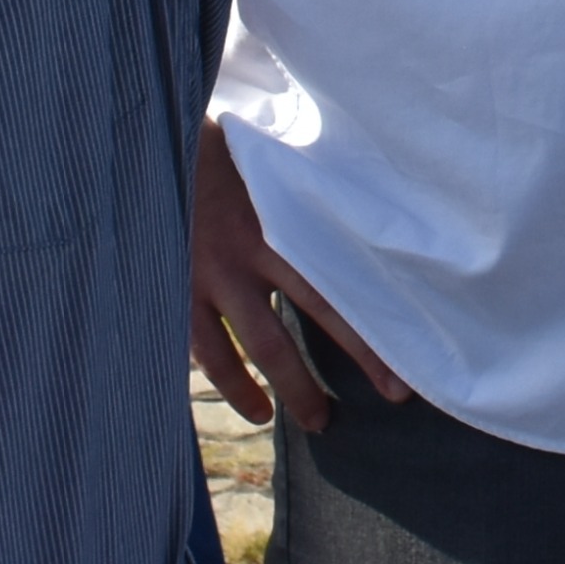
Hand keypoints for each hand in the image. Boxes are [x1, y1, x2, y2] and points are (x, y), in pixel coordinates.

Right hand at [191, 125, 404, 431]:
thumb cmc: (221, 149)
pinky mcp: (175, 288)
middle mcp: (254, 249)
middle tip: (393, 393)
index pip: (346, 272)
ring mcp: (212, 274)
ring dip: (292, 388)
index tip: (415, 339)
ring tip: (317, 420)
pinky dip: (231, 382)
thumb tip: (368, 206)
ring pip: (262, 347)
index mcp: (286, 216)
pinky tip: (253, 408)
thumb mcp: (276, 162)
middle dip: (359, 359)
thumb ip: (310, 193)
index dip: (381, 312)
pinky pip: (207, 351)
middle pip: (319, 314)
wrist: (149, 143)